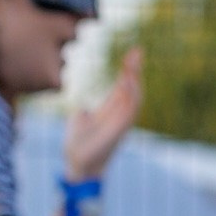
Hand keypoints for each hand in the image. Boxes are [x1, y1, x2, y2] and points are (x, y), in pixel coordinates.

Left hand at [62, 46, 143, 184]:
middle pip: (133, 88)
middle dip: (136, 70)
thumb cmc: (77, 144)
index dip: (129, 69)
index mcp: (111, 110)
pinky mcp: (120, 131)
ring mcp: (122, 123)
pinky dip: (131, 96)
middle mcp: (120, 115)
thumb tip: (83, 107)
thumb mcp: (79, 120)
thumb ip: (84, 111)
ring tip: (134, 62)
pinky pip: (130, 110)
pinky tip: (128, 81)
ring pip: (135, 98)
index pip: (124, 85)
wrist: (77, 164)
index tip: (133, 52)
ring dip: (136, 80)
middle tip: (138, 51)